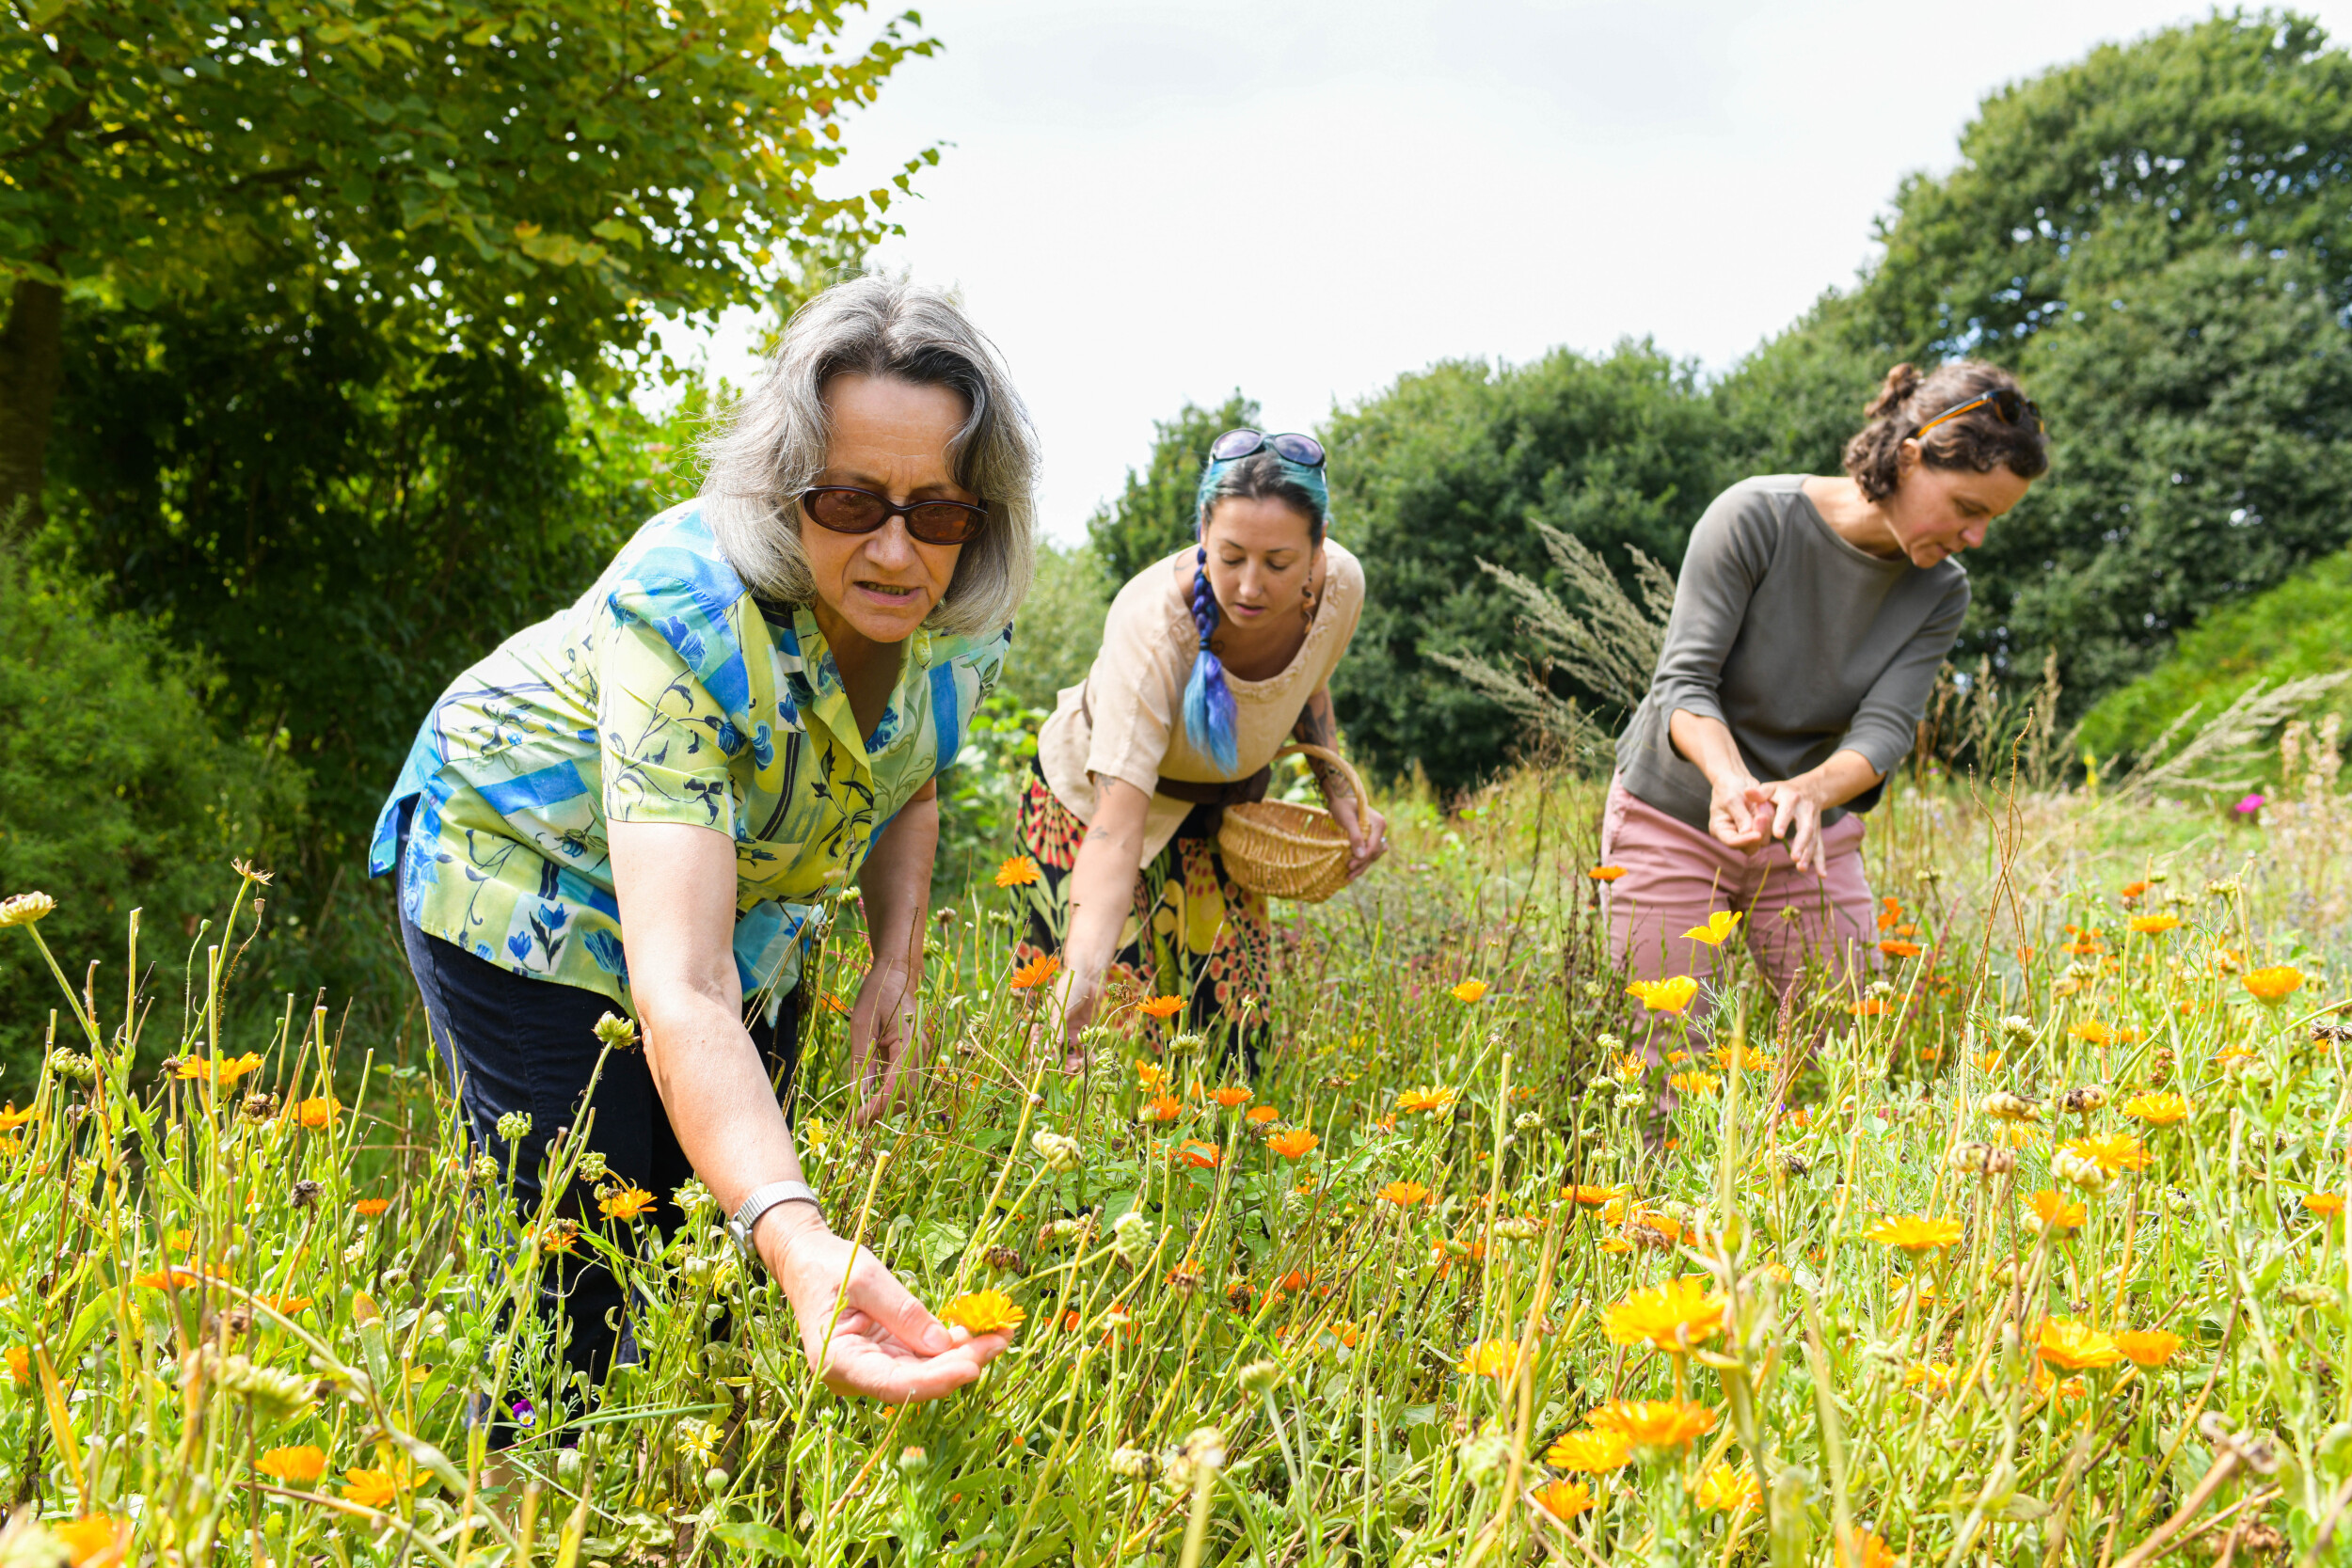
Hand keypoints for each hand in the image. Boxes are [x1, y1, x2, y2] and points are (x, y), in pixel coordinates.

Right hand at [763, 1209, 1010, 1401]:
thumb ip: (903, 1313)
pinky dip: (949, 1347)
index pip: (895, 1383)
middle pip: (916, 1381)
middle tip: (1002, 1339)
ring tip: (1001, 1332)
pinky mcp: (885, 1358)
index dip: (937, 1379)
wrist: (807, 1260)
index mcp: (837, 1362)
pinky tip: (978, 1333)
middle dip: (961, 1363)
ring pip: (923, 1372)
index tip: (973, 1366)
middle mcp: (854, 1376)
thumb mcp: (867, 1279)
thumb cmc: (829, 1267)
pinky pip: (920, 1358)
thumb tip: (943, 1345)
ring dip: (962, 1355)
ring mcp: (871, 1369)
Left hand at [848, 960, 920, 1125]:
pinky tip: (870, 1096)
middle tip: (852, 1121)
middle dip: (881, 1113)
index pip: (895, 1088)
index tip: (853, 1121)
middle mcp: (922, 1052)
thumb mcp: (862, 1023)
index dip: (875, 1109)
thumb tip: (859, 1094)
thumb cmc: (878, 992)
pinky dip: (890, 1095)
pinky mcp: (917, 1055)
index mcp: (910, 1043)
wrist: (898, 973)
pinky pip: (907, 1082)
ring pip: (909, 1093)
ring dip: (886, 1107)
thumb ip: (862, 1058)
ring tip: (859, 1112)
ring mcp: (922, 1054)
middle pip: (906, 1097)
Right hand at [1050, 965, 1103, 1073]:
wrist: (1088, 977)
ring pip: (1071, 1054)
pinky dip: (1089, 1055)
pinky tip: (1093, 1061)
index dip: (1042, 1059)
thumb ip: (1056, 1030)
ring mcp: (1071, 1032)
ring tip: (1083, 1065)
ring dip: (1075, 1062)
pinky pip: (1085, 1047)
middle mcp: (1058, 1032)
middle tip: (1072, 1069)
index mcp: (1047, 1026)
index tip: (1047, 1068)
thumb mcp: (1061, 1009)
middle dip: (1062, 1064)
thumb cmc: (1070, 989)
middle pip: (1057, 1054)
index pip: (1040, 1047)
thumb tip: (1048, 1051)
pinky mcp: (1085, 1030)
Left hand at [1328, 794, 1388, 880]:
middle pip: (1374, 852)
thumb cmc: (1342, 805)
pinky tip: (1353, 870)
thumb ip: (1355, 836)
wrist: (1339, 796)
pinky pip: (1368, 852)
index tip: (1350, 866)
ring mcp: (1376, 834)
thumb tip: (1361, 855)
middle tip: (1348, 872)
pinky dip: (1361, 861)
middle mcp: (1380, 829)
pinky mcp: (1370, 837)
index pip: (1373, 846)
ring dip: (1362, 865)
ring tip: (1350, 876)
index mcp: (1378, 823)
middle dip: (1362, 863)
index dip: (1363, 857)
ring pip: (1372, 854)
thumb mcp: (1347, 819)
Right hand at [1704, 768, 1769, 851]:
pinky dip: (1770, 820)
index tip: (1757, 835)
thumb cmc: (1729, 787)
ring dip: (1766, 825)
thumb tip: (1748, 833)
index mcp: (1720, 830)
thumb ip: (1741, 817)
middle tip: (1762, 816)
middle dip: (1758, 832)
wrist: (1737, 779)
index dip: (1745, 840)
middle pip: (1749, 847)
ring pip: (1762, 840)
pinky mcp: (1758, 828)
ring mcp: (1747, 833)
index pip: (1732, 842)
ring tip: (1762, 804)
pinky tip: (1766, 805)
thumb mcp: (1732, 799)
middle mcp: (1734, 835)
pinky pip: (1769, 831)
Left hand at [1742, 777, 1828, 873]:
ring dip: (1809, 855)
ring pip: (1814, 840)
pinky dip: (1821, 861)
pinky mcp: (1817, 832)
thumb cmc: (1783, 791)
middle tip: (1793, 857)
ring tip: (1801, 868)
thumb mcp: (1772, 788)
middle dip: (1801, 843)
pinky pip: (1820, 847)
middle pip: (1805, 828)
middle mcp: (1806, 811)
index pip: (1787, 811)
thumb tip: (1747, 792)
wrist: (1810, 789)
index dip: (1783, 821)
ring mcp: (1814, 823)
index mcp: (1792, 799)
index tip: (1777, 835)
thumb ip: (1760, 793)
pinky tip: (1822, 875)